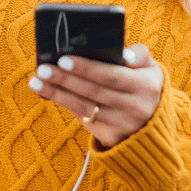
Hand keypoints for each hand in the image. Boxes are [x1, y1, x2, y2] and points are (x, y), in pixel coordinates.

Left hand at [27, 44, 163, 147]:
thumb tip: (123, 54)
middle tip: (43, 68)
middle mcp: (134, 108)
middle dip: (65, 79)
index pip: (110, 75)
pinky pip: (82, 117)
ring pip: (84, 107)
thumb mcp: (151, 68)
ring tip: (36, 80)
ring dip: (57, 93)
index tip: (64, 58)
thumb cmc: (144, 86)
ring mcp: (121, 125)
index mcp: (145, 86)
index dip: (86, 68)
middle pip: (93, 91)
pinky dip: (63, 103)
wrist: (153, 124)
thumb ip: (139, 54)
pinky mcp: (110, 136)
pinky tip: (47, 92)